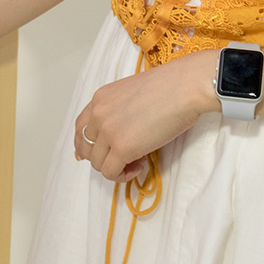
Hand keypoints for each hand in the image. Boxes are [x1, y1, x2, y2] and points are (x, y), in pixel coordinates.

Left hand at [74, 51, 215, 182]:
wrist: (183, 87)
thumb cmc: (169, 87)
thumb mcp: (131, 93)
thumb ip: (119, 110)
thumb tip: (122, 132)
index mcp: (100, 99)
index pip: (80, 127)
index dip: (84, 144)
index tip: (91, 154)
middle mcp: (98, 114)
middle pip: (86, 148)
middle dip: (102, 158)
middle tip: (123, 159)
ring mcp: (108, 131)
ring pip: (97, 163)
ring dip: (115, 168)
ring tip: (136, 162)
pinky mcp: (122, 147)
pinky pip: (111, 172)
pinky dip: (123, 175)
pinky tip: (140, 166)